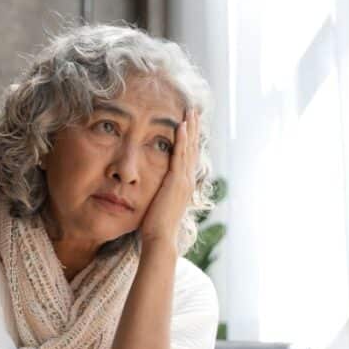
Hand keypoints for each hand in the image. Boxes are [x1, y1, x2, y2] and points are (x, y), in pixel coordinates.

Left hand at [137, 107, 201, 251]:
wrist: (160, 238)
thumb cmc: (156, 225)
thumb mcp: (159, 203)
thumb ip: (160, 191)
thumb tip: (153, 185)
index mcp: (183, 184)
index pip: (188, 156)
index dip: (190, 138)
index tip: (190, 122)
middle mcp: (187, 180)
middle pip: (193, 148)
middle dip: (194, 128)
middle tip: (195, 110)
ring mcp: (183, 180)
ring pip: (189, 149)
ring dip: (190, 128)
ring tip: (191, 111)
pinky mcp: (176, 181)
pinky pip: (179, 156)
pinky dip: (181, 140)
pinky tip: (181, 126)